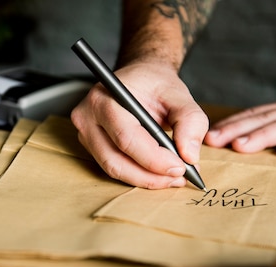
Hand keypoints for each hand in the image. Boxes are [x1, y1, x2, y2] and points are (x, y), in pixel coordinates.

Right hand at [71, 62, 208, 188]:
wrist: (140, 78)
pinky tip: (159, 173)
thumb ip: (190, 121)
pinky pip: (115, 168)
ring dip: (146, 179)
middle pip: (116, 160)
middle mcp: (87, 118)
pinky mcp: (91, 146)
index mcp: (104, 99)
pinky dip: (139, 175)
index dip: (154, 158)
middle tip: (179, 177)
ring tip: (173, 177)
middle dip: (150, 175)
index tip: (181, 167)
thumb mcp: (179, 95)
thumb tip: (190, 156)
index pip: (126, 137)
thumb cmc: (154, 84)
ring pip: (114, 169)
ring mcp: (85, 134)